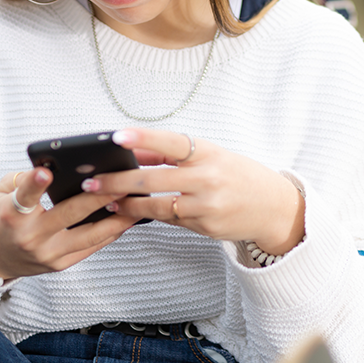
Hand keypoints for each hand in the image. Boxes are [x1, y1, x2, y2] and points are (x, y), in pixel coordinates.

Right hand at [0, 168, 137, 280]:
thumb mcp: (1, 192)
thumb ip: (26, 178)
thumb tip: (58, 166)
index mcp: (11, 214)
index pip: (24, 195)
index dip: (35, 183)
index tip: (46, 171)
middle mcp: (30, 236)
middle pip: (69, 214)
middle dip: (99, 196)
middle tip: (122, 180)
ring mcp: (46, 254)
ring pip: (89, 235)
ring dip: (116, 218)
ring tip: (136, 202)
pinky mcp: (59, 265)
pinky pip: (90, 247)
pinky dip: (110, 232)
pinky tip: (127, 219)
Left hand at [86, 128, 305, 256]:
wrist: (272, 206)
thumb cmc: (237, 175)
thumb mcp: (212, 156)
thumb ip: (175, 156)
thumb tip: (135, 153)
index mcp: (209, 153)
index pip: (172, 142)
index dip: (144, 138)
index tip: (116, 136)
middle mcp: (208, 178)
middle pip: (154, 179)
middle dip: (118, 182)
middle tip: (90, 183)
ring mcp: (207, 205)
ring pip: (157, 206)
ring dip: (128, 205)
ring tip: (107, 203)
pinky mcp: (205, 226)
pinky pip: (170, 220)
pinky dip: (149, 216)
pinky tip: (132, 214)